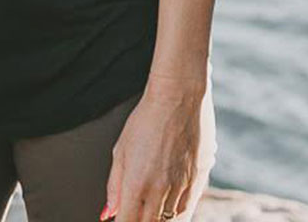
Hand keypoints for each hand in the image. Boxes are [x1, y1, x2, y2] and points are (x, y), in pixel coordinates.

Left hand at [102, 73, 212, 221]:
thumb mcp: (121, 152)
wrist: (179, 97)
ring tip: (149, 214)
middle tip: (133, 215)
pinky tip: (169, 213)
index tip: (119, 221)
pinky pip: (187, 210)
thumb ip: (114, 186)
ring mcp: (182, 187)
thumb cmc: (146, 120)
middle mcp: (160, 190)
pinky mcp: (199, 180)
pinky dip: (176, 217)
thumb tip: (108, 213)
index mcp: (136, 184)